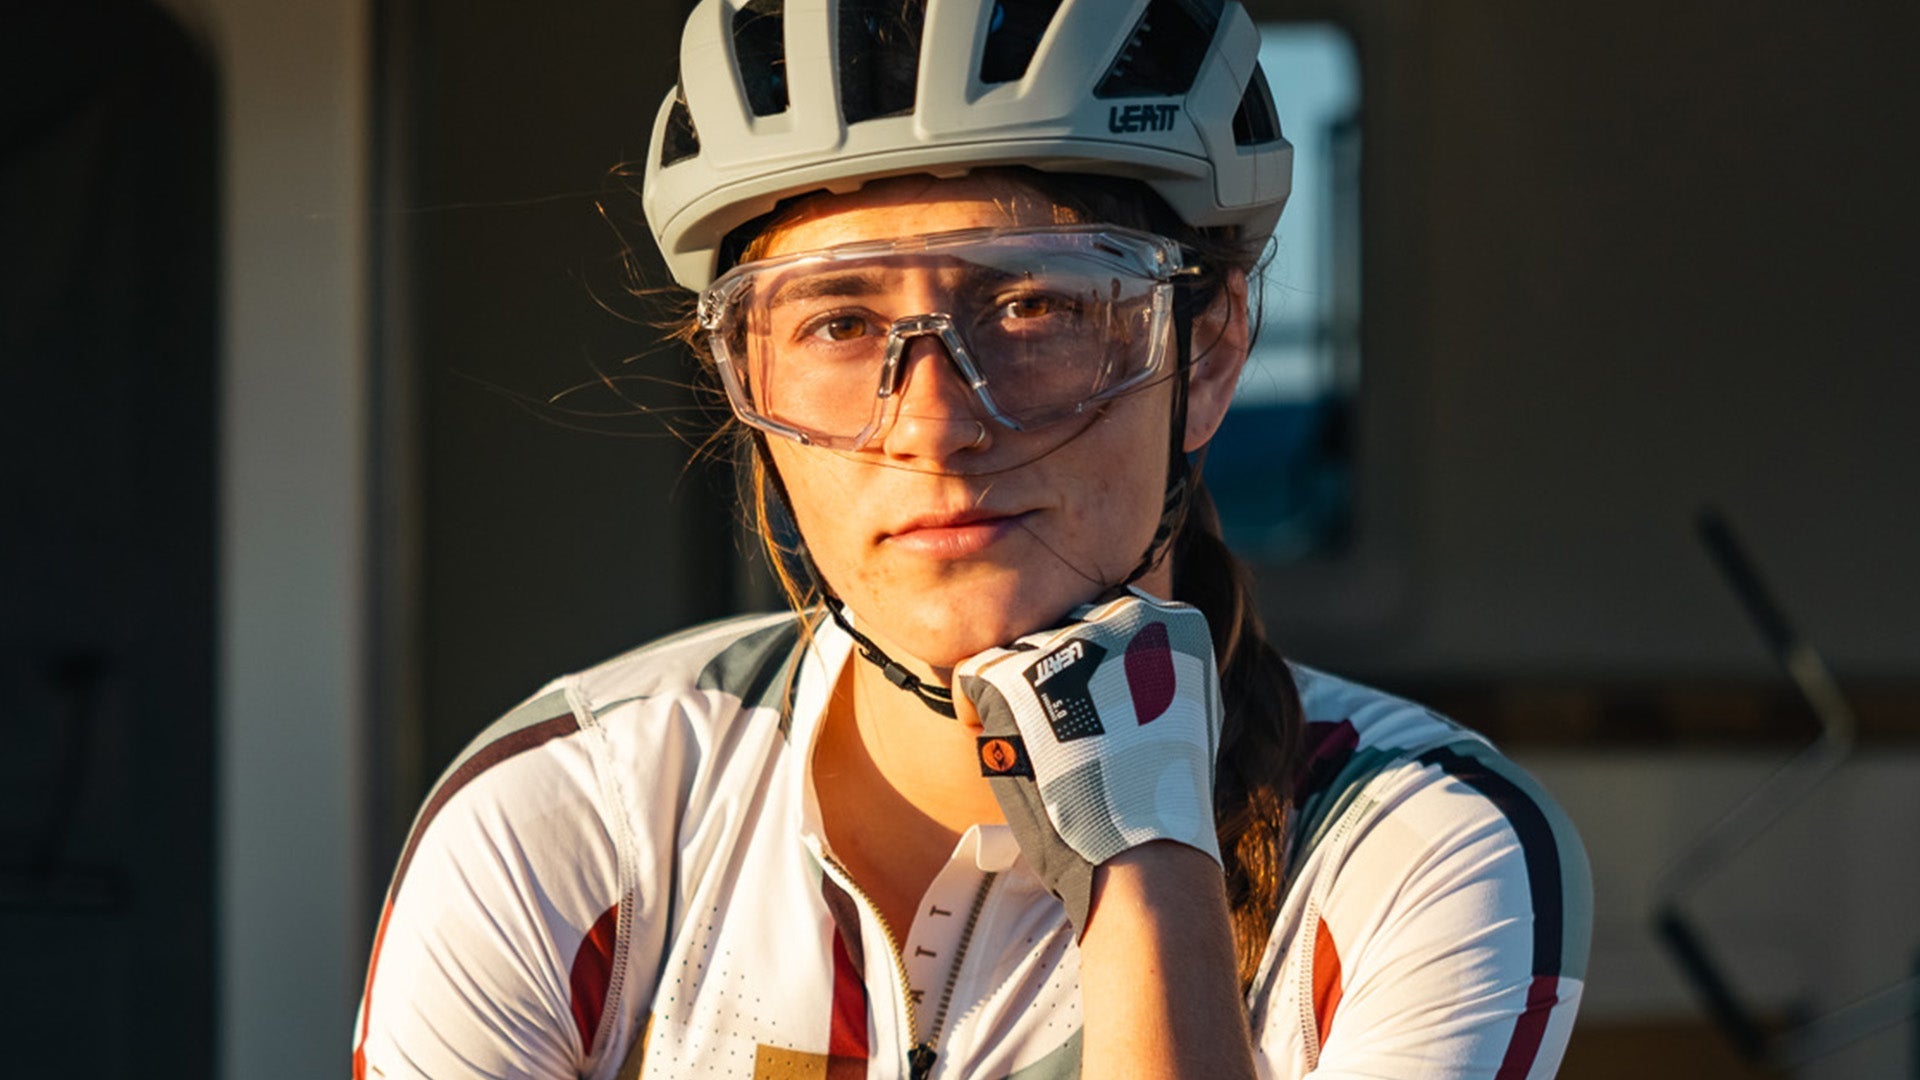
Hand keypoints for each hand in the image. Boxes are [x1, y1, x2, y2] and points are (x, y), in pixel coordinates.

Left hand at [954, 590, 1222, 935]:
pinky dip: (978, 715)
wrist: (1146, 847)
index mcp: (1171, 622)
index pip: (1108, 620)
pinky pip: (972, 675)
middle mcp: (1122, 615)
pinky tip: (1006, 749)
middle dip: (1053, 681)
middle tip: (1065, 740)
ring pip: (1018, 653)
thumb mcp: (1184, 712)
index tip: (1102, 715)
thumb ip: (1154, 669)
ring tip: (1038, 751)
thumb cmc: (1161, 797)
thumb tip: (1120, 659)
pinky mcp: (1016, 673)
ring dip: (1018, 698)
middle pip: (1061, 632)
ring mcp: (1068, 641)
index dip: (1095, 670)